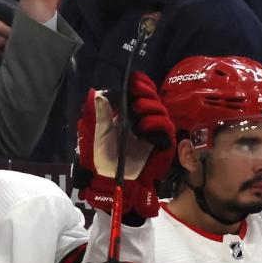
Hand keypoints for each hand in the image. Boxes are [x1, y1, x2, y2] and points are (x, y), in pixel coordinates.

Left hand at [74, 72, 176, 217]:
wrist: (109, 182)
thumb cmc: (100, 158)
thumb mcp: (95, 132)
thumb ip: (97, 113)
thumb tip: (96, 92)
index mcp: (128, 114)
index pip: (142, 92)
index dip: (140, 83)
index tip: (134, 80)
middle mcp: (144, 120)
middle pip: (153, 97)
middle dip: (145, 91)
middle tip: (135, 93)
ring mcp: (154, 132)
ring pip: (160, 110)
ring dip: (149, 106)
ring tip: (137, 109)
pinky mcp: (163, 144)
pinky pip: (166, 128)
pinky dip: (156, 123)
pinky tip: (143, 125)